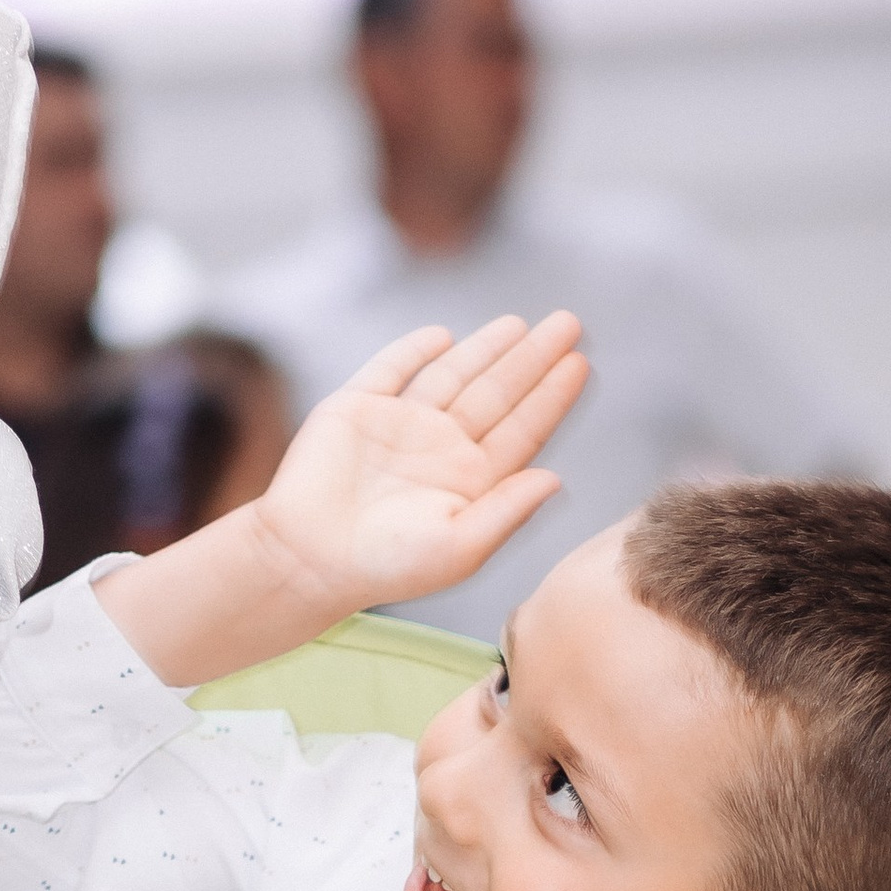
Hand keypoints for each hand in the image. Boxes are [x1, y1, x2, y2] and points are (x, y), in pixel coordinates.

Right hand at [247, 313, 588, 617]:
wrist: (309, 558)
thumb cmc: (387, 566)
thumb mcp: (460, 547)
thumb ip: (508, 511)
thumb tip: (556, 478)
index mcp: (470, 482)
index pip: (522, 431)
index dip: (551, 397)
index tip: (581, 363)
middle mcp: (441, 450)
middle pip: (497, 394)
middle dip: (532, 359)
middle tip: (569, 324)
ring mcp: (400, 426)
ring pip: (453, 375)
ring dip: (485, 348)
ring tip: (520, 324)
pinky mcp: (357, 408)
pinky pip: (392, 368)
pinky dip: (415, 349)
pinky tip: (444, 335)